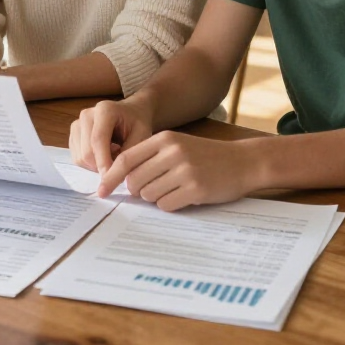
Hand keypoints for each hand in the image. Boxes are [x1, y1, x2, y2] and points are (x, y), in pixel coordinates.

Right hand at [69, 98, 153, 186]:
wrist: (130, 112)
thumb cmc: (137, 123)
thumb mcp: (142, 136)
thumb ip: (129, 154)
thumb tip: (116, 175)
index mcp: (104, 110)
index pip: (98, 140)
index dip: (103, 162)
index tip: (112, 179)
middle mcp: (86, 115)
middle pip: (86, 152)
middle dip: (101, 166)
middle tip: (118, 167)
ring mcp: (77, 124)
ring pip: (80, 157)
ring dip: (95, 166)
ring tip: (112, 157)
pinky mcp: (74, 134)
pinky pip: (77, 158)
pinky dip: (90, 164)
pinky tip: (104, 155)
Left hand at [100, 132, 258, 210]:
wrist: (243, 161)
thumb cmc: (207, 156)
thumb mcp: (178, 146)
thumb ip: (152, 157)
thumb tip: (123, 180)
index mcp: (165, 139)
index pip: (126, 159)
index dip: (110, 176)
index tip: (101, 191)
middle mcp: (172, 152)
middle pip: (134, 180)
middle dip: (137, 191)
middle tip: (151, 190)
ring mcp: (184, 171)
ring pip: (149, 194)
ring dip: (155, 197)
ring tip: (173, 190)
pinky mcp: (196, 189)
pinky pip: (166, 205)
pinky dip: (170, 205)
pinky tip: (184, 197)